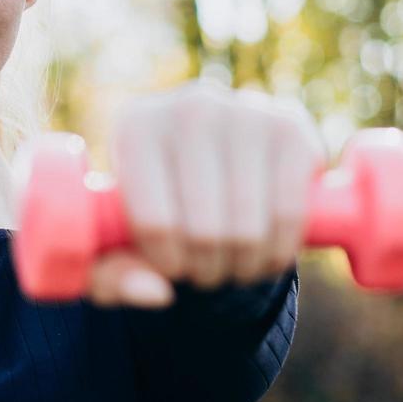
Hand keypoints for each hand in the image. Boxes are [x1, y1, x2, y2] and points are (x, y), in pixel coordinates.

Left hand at [89, 79, 326, 308]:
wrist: (214, 155)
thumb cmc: (154, 203)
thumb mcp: (117, 240)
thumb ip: (112, 276)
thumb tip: (156, 294)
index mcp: (135, 126)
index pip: (155, 222)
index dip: (167, 264)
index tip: (171, 270)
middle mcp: (189, 107)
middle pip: (204, 230)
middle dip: (207, 270)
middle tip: (205, 274)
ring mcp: (244, 111)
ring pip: (248, 227)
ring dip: (244, 266)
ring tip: (234, 267)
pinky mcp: (291, 125)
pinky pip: (290, 213)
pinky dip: (280, 250)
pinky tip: (267, 254)